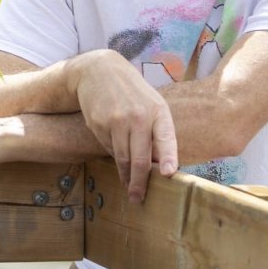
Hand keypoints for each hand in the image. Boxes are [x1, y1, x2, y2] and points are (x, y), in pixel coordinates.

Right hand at [70, 50, 177, 202]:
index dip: (167, 157)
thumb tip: (161, 166)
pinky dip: (113, 154)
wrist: (99, 70)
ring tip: (129, 186)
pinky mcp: (98, 123)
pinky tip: (115, 150)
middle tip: (138, 198)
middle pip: (139, 158)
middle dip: (139, 183)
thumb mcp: (152, 104)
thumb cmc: (132, 92)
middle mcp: (138, 116)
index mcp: (157, 111)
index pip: (165, 138)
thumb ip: (158, 131)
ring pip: (121, 158)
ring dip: (125, 175)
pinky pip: (108, 148)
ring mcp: (116, 120)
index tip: (168, 174)